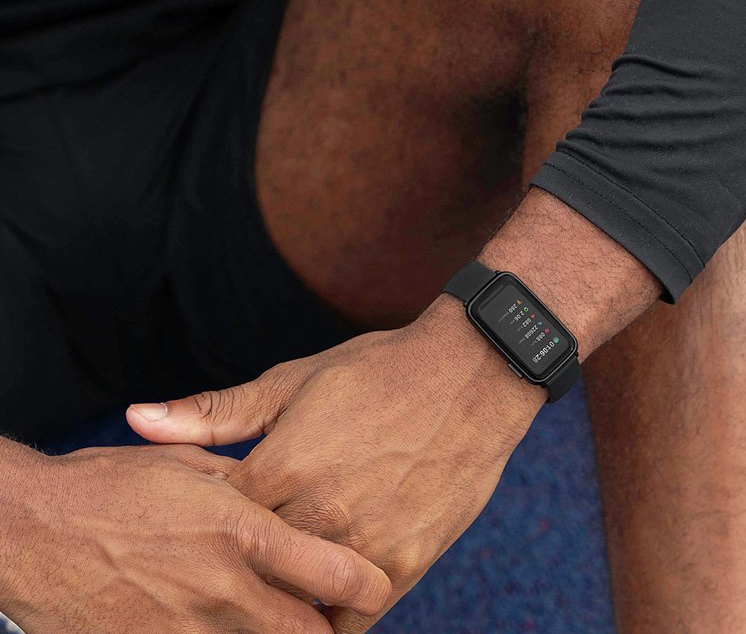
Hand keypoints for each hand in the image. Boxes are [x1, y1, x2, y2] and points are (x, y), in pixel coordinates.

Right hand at [0, 444, 389, 633]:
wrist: (28, 527)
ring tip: (272, 619)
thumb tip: (285, 493)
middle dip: (325, 630)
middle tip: (324, 617)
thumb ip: (247, 486)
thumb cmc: (111, 484)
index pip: (337, 576)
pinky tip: (219, 626)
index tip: (371, 588)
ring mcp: (187, 631)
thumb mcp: (191, 467)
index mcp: (244, 530)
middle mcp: (225, 587)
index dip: (367, 588)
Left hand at [128, 297, 545, 631]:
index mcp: (279, 468)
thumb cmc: (380, 372)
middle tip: (232, 565)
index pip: (212, 527)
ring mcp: (363, 544)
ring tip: (274, 586)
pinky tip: (320, 600)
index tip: (203, 525)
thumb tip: (135, 418)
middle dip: (236, 570)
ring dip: (280, 599)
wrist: (473, 375)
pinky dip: (330, 615)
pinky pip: (353, 617)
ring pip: (298, 603)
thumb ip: (214, 413)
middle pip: (250, 572)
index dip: (202, 529)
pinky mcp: (406, 563)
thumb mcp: (294, 380)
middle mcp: (317, 514)